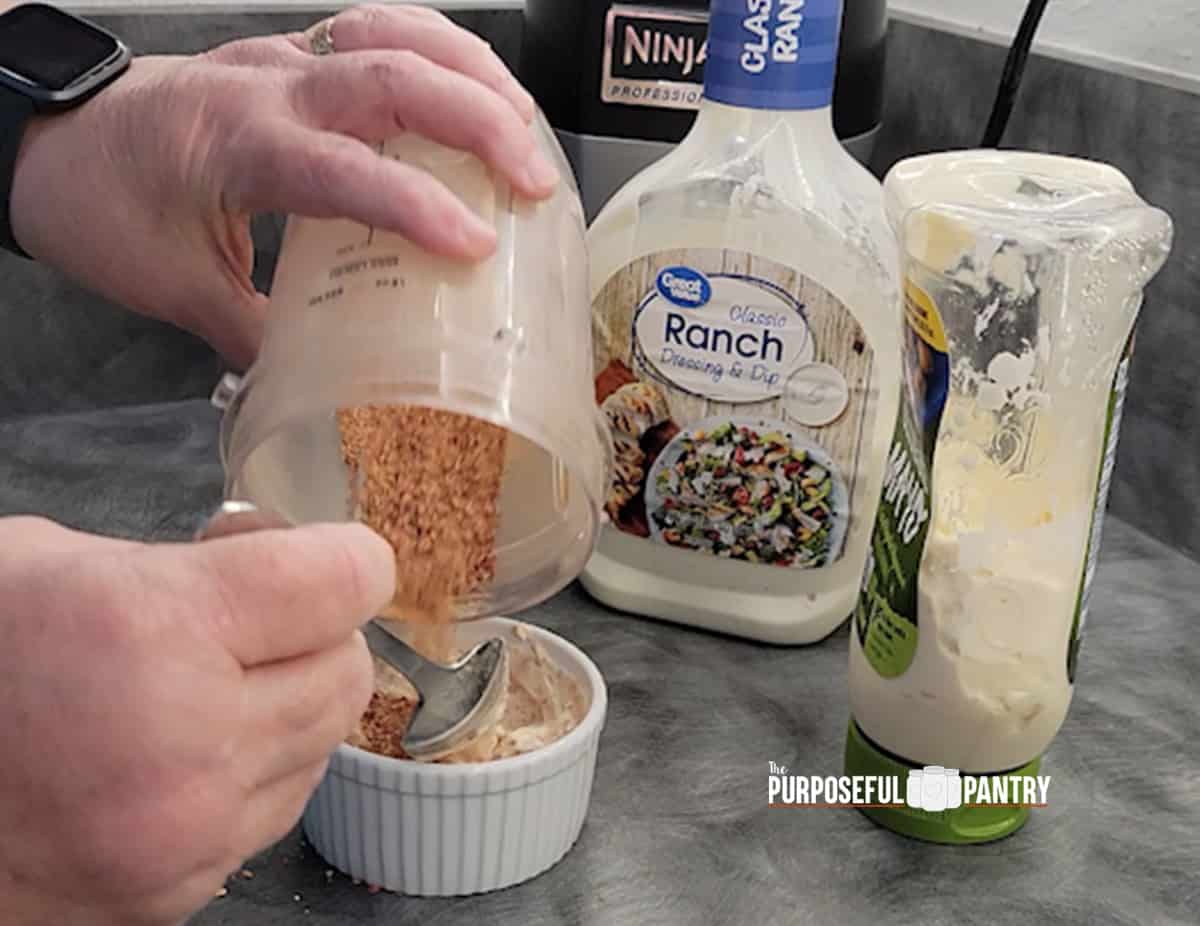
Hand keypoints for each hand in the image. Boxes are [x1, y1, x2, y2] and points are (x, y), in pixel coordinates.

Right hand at [0, 516, 394, 924]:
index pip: (341, 582)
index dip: (346, 560)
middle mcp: (186, 739)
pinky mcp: (177, 891)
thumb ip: (183, 563)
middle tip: (263, 621)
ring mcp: (186, 831)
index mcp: (152, 629)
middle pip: (348, 667)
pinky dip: (260, 769)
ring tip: (216, 686)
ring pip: (325, 742)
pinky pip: (278, 807)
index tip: (333, 559)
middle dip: (320, 633)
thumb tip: (269, 559)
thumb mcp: (54, 565)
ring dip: (294, 703)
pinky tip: (192, 749)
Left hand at [9, 4, 556, 368]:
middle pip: (392, 74)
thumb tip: (324, 381)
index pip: (346, 169)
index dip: (418, 206)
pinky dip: (440, 50)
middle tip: (535, 181)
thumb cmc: (104, 207)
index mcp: (239, 147)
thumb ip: (256, 336)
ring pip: (396, 31)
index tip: (478, 248)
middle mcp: (271, 88)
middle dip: (479, 121)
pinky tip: (475, 86)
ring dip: (473, 72)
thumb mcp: (174, 287)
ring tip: (526, 128)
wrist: (50, 138)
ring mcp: (285, 59)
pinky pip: (381, 27)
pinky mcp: (293, 54)